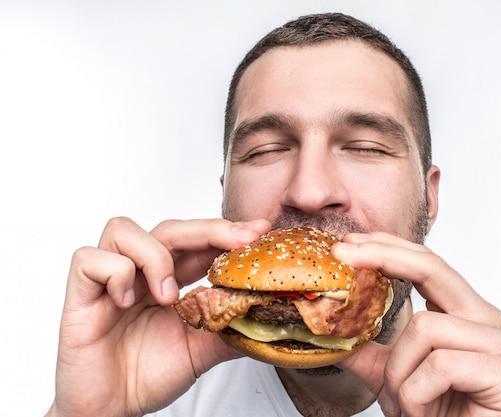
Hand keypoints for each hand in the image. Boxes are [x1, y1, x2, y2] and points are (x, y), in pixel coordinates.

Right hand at [46, 217, 270, 416]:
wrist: (110, 409)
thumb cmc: (146, 375)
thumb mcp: (200, 351)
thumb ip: (229, 330)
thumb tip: (269, 316)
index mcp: (168, 280)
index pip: (197, 242)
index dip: (226, 233)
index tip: (259, 231)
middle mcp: (139, 273)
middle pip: (169, 228)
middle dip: (208, 230)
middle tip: (239, 240)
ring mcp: (108, 281)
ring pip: (123, 230)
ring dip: (154, 257)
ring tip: (167, 296)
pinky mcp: (79, 295)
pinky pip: (88, 259)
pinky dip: (114, 273)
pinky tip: (126, 302)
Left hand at [333, 232, 500, 416]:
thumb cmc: (436, 415)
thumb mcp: (390, 375)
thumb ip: (365, 349)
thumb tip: (324, 328)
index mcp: (464, 313)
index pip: (427, 264)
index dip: (388, 248)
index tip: (348, 244)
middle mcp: (487, 320)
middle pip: (432, 269)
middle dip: (383, 258)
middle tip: (343, 256)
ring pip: (425, 328)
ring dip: (399, 373)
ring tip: (406, 403)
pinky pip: (441, 365)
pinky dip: (417, 393)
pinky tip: (424, 412)